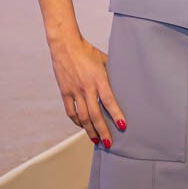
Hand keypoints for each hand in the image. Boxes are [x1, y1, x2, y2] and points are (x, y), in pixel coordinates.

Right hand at [48, 34, 125, 148]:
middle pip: (95, 114)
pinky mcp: (65, 92)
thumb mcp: (105, 60)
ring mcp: (74, 91)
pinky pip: (70, 111)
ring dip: (89, 130)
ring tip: (96, 140)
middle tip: (109, 143)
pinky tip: (83, 126)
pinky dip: (77, 121)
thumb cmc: (88, 51)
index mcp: (99, 78)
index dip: (116, 114)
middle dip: (103, 130)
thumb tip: (122, 85)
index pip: (109, 100)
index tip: (123, 125)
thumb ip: (112, 74)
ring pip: (82, 116)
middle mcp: (86, 87)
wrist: (65, 45)